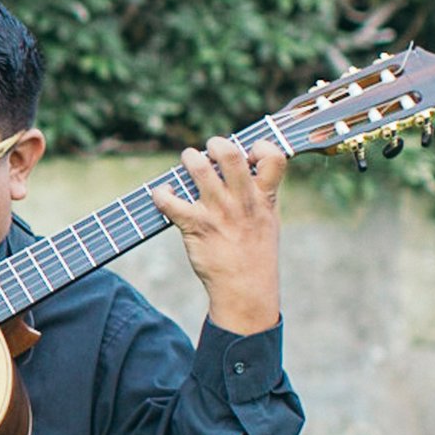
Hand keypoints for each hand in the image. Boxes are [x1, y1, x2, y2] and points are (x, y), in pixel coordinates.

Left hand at [156, 136, 285, 334]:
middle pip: (229, 154)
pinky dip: (160, 193)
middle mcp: (241, 201)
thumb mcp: (268, 220)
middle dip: (215, 144)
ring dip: (188, 158)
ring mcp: (218, 212)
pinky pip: (169, 201)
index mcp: (264, 198)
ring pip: (198, 168)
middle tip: (209, 151)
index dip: (261, 146)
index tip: (249, 153)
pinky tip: (163, 194)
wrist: (246, 291)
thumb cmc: (255, 255)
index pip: (273, 157)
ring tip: (188, 162)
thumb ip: (259, 193)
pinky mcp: (195, 226)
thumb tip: (247, 166)